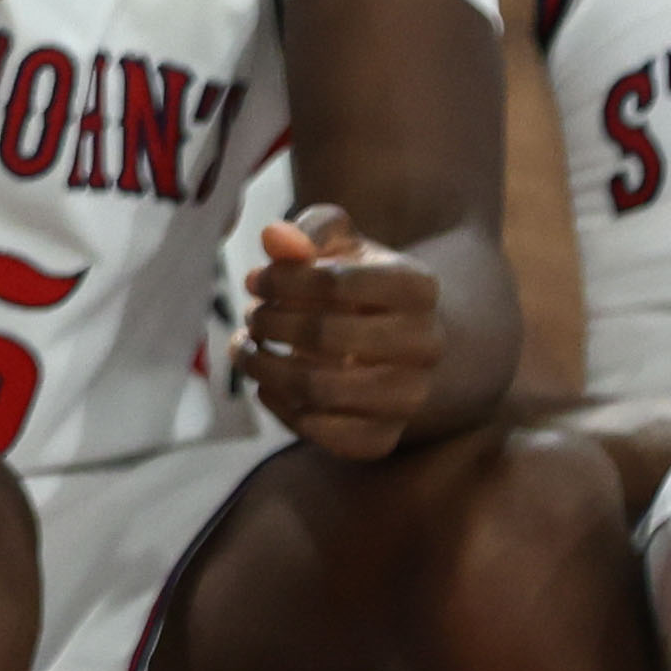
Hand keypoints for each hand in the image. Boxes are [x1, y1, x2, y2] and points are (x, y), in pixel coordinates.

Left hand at [242, 204, 444, 460]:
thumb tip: (274, 237)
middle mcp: (425, 345)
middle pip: (324, 335)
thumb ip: (311, 231)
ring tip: (244, 348)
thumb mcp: (341, 245)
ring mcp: (409, 397)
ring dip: (265, 368)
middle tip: (251, 315)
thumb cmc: (358, 283)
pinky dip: (282, 410)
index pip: (335, 281)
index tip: (256, 281)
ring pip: (319, 390)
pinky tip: (267, 385)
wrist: (400, 342)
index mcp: (418, 287)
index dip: (282, 280)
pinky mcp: (384, 438)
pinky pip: (324, 435)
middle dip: (271, 322)